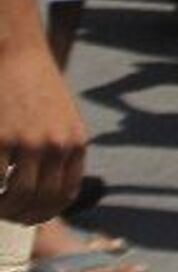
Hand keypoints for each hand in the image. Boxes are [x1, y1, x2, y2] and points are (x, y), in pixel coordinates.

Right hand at [0, 25, 87, 223]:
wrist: (19, 55)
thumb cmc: (37, 90)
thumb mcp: (62, 120)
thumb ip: (60, 153)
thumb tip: (48, 192)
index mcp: (75, 142)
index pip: (65, 195)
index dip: (45, 212)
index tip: (28, 216)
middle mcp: (56, 145)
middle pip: (40, 201)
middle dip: (21, 215)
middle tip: (7, 215)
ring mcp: (28, 142)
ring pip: (17, 196)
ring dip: (4, 208)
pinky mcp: (0, 139)